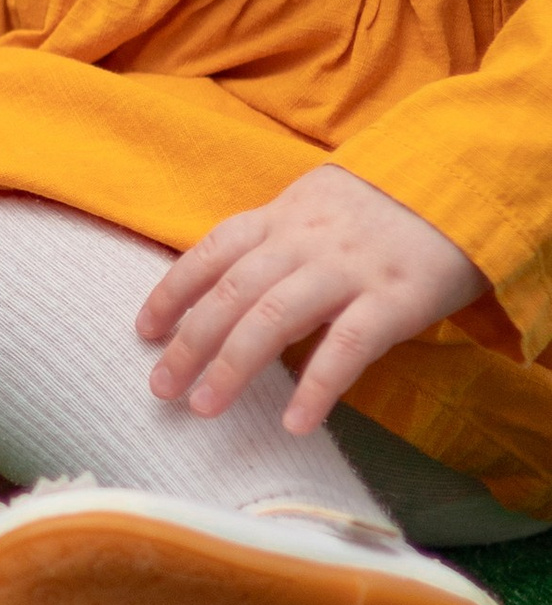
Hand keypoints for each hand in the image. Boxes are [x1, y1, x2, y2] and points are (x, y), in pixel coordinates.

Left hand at [136, 164, 487, 437]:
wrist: (460, 182)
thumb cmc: (380, 207)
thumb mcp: (316, 206)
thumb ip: (275, 241)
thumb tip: (226, 289)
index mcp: (281, 216)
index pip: (211, 252)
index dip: (173, 291)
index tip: (143, 331)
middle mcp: (304, 241)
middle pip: (231, 293)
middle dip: (189, 342)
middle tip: (161, 388)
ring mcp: (347, 269)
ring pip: (273, 318)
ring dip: (232, 366)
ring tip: (204, 407)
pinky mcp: (393, 299)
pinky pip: (346, 348)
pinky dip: (316, 388)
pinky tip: (294, 422)